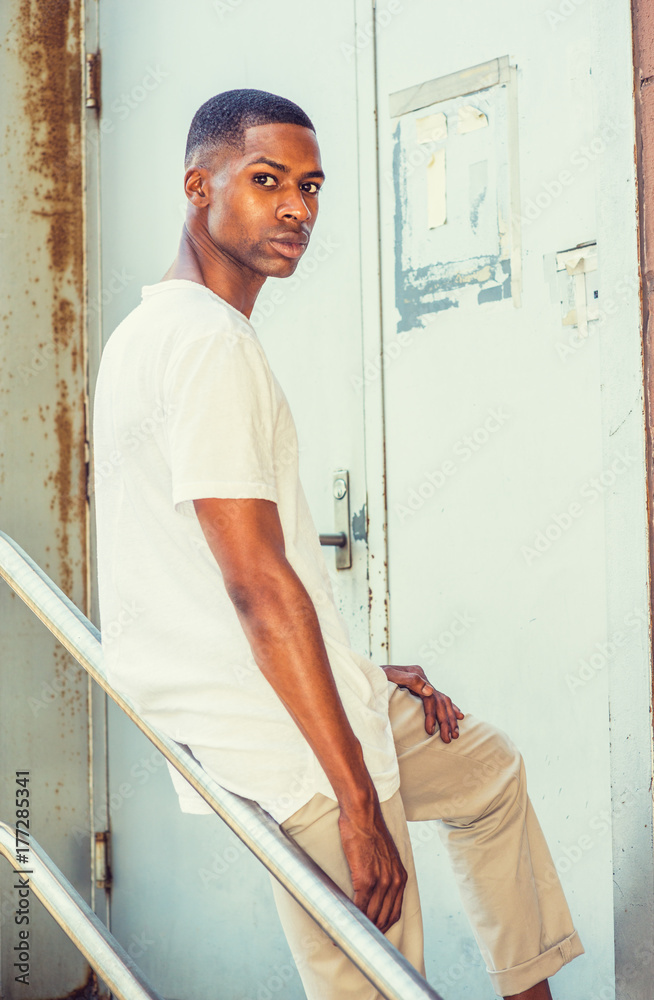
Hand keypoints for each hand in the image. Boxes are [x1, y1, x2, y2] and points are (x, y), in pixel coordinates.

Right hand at [338, 797, 406, 933]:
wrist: (362, 814)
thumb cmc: (368, 831)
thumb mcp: (384, 855)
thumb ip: (383, 873)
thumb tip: (371, 889)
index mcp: (400, 877)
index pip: (394, 913)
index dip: (382, 927)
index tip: (370, 936)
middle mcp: (395, 882)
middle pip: (384, 919)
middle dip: (369, 933)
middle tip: (354, 940)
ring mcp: (382, 882)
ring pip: (372, 916)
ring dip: (358, 929)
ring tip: (344, 936)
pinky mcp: (366, 879)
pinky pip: (360, 907)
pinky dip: (351, 918)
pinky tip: (341, 922)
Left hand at [383, 664, 463, 741]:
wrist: (368, 672)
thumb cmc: (376, 675)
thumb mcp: (389, 675)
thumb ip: (410, 680)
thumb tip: (429, 690)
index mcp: (417, 673)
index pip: (429, 697)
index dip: (431, 715)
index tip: (430, 731)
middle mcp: (423, 678)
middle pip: (440, 701)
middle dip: (445, 721)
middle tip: (448, 739)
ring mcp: (423, 683)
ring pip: (443, 701)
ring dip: (451, 718)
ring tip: (455, 734)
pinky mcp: (421, 689)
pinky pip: (440, 699)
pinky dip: (450, 708)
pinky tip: (459, 716)